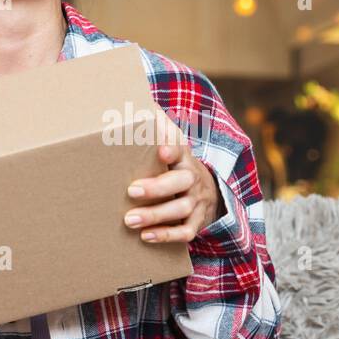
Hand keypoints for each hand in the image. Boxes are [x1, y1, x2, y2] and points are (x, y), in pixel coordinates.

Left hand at [123, 110, 226, 243]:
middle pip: (181, 182)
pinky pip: (186, 232)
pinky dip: (167, 236)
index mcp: (184, 156)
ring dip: (155, 215)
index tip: (161, 151)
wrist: (208, 190)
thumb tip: (134, 101)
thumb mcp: (171, 144)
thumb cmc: (176, 165)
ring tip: (130, 220)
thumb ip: (157, 125)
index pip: (181, 149)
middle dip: (156, 188)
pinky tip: (146, 237)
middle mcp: (193, 178)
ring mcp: (197, 201)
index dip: (173, 149)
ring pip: (180, 209)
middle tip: (131, 190)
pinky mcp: (197, 222)